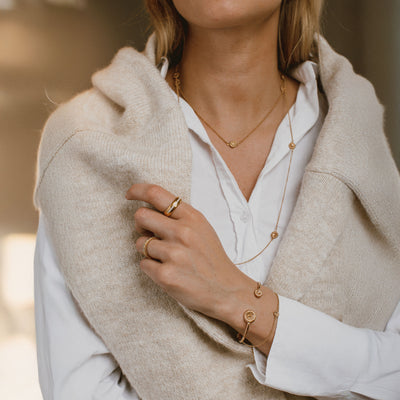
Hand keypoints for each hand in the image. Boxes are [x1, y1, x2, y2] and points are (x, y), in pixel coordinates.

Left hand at [125, 183, 253, 321]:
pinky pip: (143, 264)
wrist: (227, 290)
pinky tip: (168, 271)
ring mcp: (174, 254)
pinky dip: (151, 268)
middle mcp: (182, 232)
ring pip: (139, 243)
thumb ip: (179, 217)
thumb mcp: (202, 228)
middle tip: (150, 235)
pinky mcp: (166, 275)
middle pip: (140, 216)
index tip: (129, 195)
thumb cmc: (211, 258)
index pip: (156, 193)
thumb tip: (148, 210)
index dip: (137, 190)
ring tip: (167, 259)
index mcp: (192, 217)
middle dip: (140, 226)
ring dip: (148, 251)